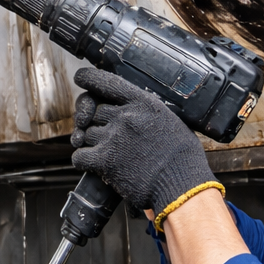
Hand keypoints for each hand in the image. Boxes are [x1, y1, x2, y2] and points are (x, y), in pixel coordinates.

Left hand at [70, 68, 216, 218]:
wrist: (182, 185)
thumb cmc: (183, 159)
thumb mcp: (172, 122)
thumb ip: (150, 114)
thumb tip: (139, 115)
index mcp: (143, 104)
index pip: (108, 82)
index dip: (89, 79)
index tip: (80, 78)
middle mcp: (125, 116)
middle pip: (94, 111)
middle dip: (92, 121)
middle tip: (98, 131)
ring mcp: (113, 137)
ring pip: (86, 134)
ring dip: (90, 142)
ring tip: (103, 152)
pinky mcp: (105, 160)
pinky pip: (79, 156)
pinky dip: (82, 160)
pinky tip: (90, 163)